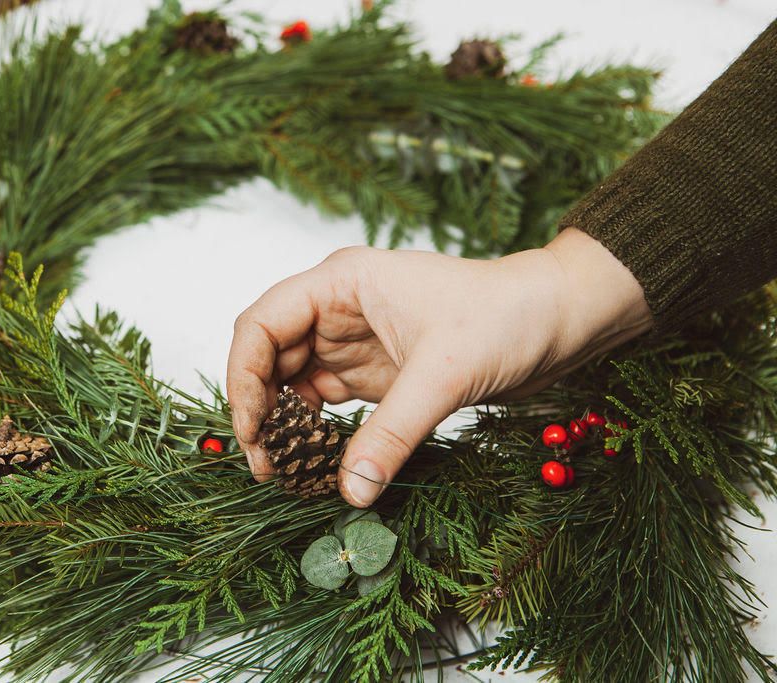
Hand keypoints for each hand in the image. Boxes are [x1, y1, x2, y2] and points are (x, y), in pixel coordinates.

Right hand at [226, 228, 651, 506]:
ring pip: (292, 382)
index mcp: (341, 283)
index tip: (252, 430)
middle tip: (264, 463)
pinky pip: (325, 402)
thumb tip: (352, 492)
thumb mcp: (443, 375)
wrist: (557, 320)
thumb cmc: (506, 317)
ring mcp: (352, 341)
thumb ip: (392, 434)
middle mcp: (337, 308)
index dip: (244, 377)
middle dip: (259, 408)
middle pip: (269, 356)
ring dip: (283, 424)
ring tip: (284, 470)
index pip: (262, 324)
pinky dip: (315, 431)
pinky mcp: (372, 371)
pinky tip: (316, 461)